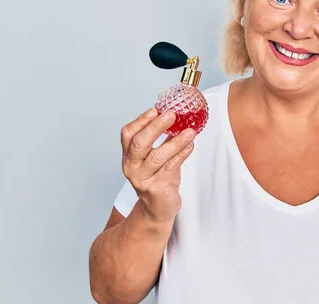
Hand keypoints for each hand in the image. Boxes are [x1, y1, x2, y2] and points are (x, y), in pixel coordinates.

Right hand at [120, 108, 195, 222]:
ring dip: (175, 141)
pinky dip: (182, 154)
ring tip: (190, 131)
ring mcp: (142, 179)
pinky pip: (170, 168)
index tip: (155, 110)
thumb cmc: (158, 178)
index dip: (141, 120)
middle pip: (139, 143)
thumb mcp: (155, 157)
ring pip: (157, 156)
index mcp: (129, 155)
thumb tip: (179, 117)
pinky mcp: (156, 188)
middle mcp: (131, 166)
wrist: (157, 208)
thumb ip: (162, 139)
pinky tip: (190, 145)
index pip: (128, 134)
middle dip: (156, 126)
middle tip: (171, 114)